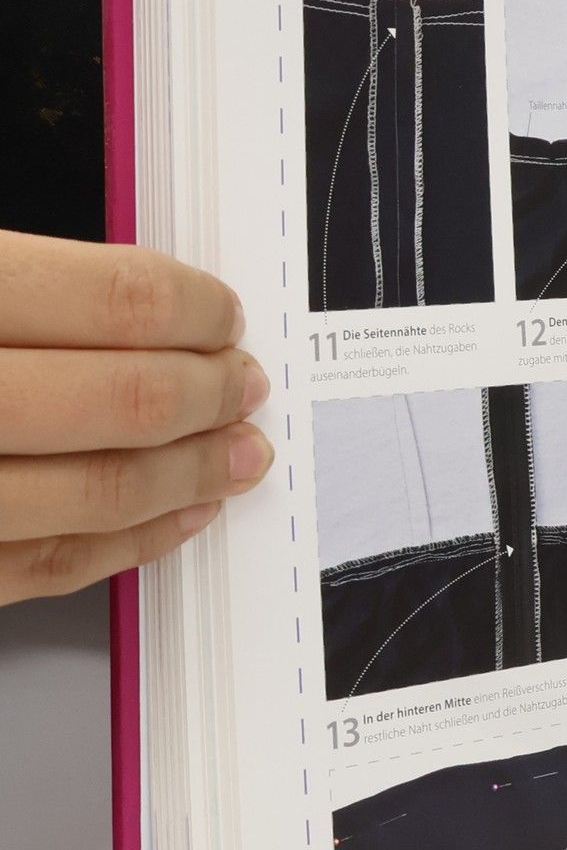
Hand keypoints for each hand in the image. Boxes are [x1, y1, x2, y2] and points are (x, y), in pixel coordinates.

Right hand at [0, 232, 273, 603]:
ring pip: (102, 492)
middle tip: (245, 387)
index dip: (196, 310)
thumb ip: (38, 286)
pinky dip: (135, 539)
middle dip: (211, 393)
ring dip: (193, 473)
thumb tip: (154, 308)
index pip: (117, 301)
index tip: (225, 318)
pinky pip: (55, 563)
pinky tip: (181, 511)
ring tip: (240, 454)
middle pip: (127, 397)